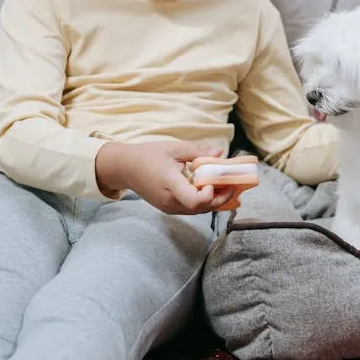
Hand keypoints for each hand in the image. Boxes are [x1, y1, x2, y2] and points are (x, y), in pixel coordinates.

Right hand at [95, 141, 234, 214]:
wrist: (126, 168)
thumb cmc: (149, 155)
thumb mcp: (174, 148)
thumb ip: (197, 151)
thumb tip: (220, 154)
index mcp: (170, 184)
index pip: (194, 201)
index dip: (209, 195)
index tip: (214, 180)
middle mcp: (170, 201)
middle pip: (201, 208)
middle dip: (220, 198)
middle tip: (233, 184)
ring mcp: (169, 207)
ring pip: (198, 211)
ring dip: (214, 200)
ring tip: (226, 185)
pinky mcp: (169, 208)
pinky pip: (191, 209)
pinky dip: (204, 201)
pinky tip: (211, 189)